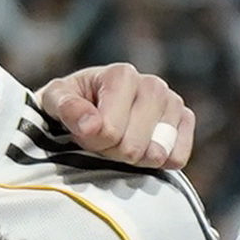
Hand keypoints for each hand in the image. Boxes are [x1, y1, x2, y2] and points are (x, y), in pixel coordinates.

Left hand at [37, 64, 198, 170]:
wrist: (91, 113)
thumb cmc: (72, 107)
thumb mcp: (55, 101)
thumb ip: (67, 107)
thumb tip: (91, 125)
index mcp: (122, 74)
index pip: (110, 130)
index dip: (92, 142)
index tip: (83, 135)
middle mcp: (152, 84)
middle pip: (133, 146)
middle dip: (112, 153)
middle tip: (101, 143)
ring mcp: (172, 103)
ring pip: (157, 153)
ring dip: (134, 161)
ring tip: (120, 145)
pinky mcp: (185, 122)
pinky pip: (178, 158)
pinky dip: (160, 164)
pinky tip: (143, 151)